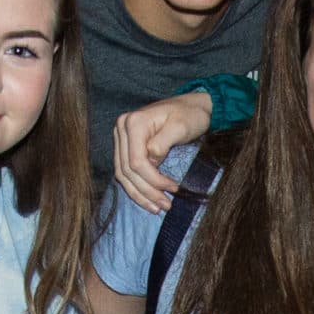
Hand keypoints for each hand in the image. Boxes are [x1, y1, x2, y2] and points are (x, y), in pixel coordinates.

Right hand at [112, 91, 215, 214]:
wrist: (191, 106)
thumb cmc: (189, 115)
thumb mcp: (180, 127)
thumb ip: (162, 143)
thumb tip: (151, 161)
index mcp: (133, 123)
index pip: (136, 161)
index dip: (153, 180)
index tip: (173, 188)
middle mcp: (122, 129)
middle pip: (127, 170)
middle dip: (146, 191)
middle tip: (165, 205)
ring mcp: (121, 138)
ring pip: (123, 174)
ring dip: (139, 194)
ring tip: (157, 207)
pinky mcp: (126, 146)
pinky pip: (126, 172)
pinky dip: (136, 187)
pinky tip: (147, 199)